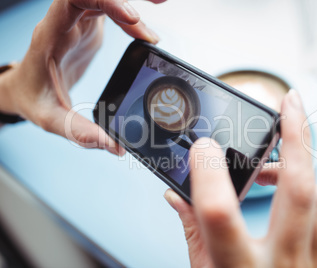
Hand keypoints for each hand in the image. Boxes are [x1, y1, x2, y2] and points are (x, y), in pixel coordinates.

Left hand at [0, 0, 164, 154]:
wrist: (23, 87)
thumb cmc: (32, 97)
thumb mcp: (50, 118)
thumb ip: (79, 132)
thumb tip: (114, 146)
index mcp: (54, 36)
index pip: (76, 1)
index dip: (107, 2)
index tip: (133, 19)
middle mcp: (66, 22)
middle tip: (160, 4)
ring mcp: (79, 22)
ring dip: (134, 3)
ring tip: (160, 11)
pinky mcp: (89, 27)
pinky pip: (113, 10)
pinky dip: (133, 17)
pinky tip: (146, 33)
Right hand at [164, 90, 316, 267]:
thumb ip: (192, 232)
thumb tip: (175, 195)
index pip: (219, 214)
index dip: (207, 174)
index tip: (200, 148)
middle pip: (296, 190)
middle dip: (296, 138)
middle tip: (292, 104)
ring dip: (298, 177)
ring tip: (276, 170)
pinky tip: (301, 207)